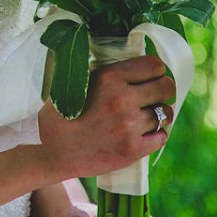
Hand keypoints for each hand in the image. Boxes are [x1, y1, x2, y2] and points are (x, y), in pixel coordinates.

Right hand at [37, 53, 175, 179]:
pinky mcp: (132, 149)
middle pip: (166, 87)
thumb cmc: (59, 116)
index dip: (154, 71)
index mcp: (107, 78)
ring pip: (166, 113)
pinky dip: (153, 136)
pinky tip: (138, 135)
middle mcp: (121, 99)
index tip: (149, 78)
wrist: (49, 151)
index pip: (154, 65)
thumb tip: (132, 70)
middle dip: (162, 91)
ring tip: (142, 118)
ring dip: (157, 115)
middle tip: (152, 97)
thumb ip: (104, 76)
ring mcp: (129, 126)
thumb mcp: (75, 85)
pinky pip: (161, 137)